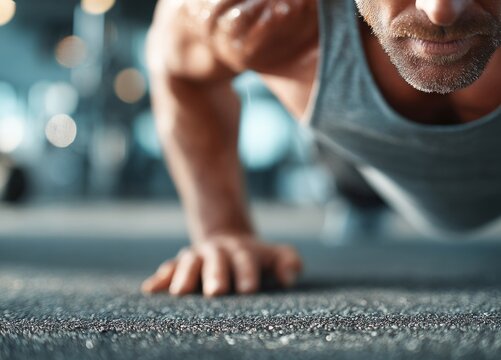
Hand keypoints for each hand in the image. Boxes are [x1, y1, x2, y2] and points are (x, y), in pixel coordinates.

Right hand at [141, 235, 301, 296]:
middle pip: (216, 261)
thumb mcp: (275, 254)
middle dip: (216, 275)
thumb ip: (287, 261)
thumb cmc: (255, 257)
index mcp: (242, 250)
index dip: (247, 273)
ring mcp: (197, 256)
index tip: (249, 289)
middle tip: (216, 292)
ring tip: (180, 293)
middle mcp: (218, 251)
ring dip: (184, 276)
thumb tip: (289, 277)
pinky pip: (169, 268)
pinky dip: (160, 278)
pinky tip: (150, 289)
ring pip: (189, 263)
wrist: (227, 239)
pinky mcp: (180, 263)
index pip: (246, 260)